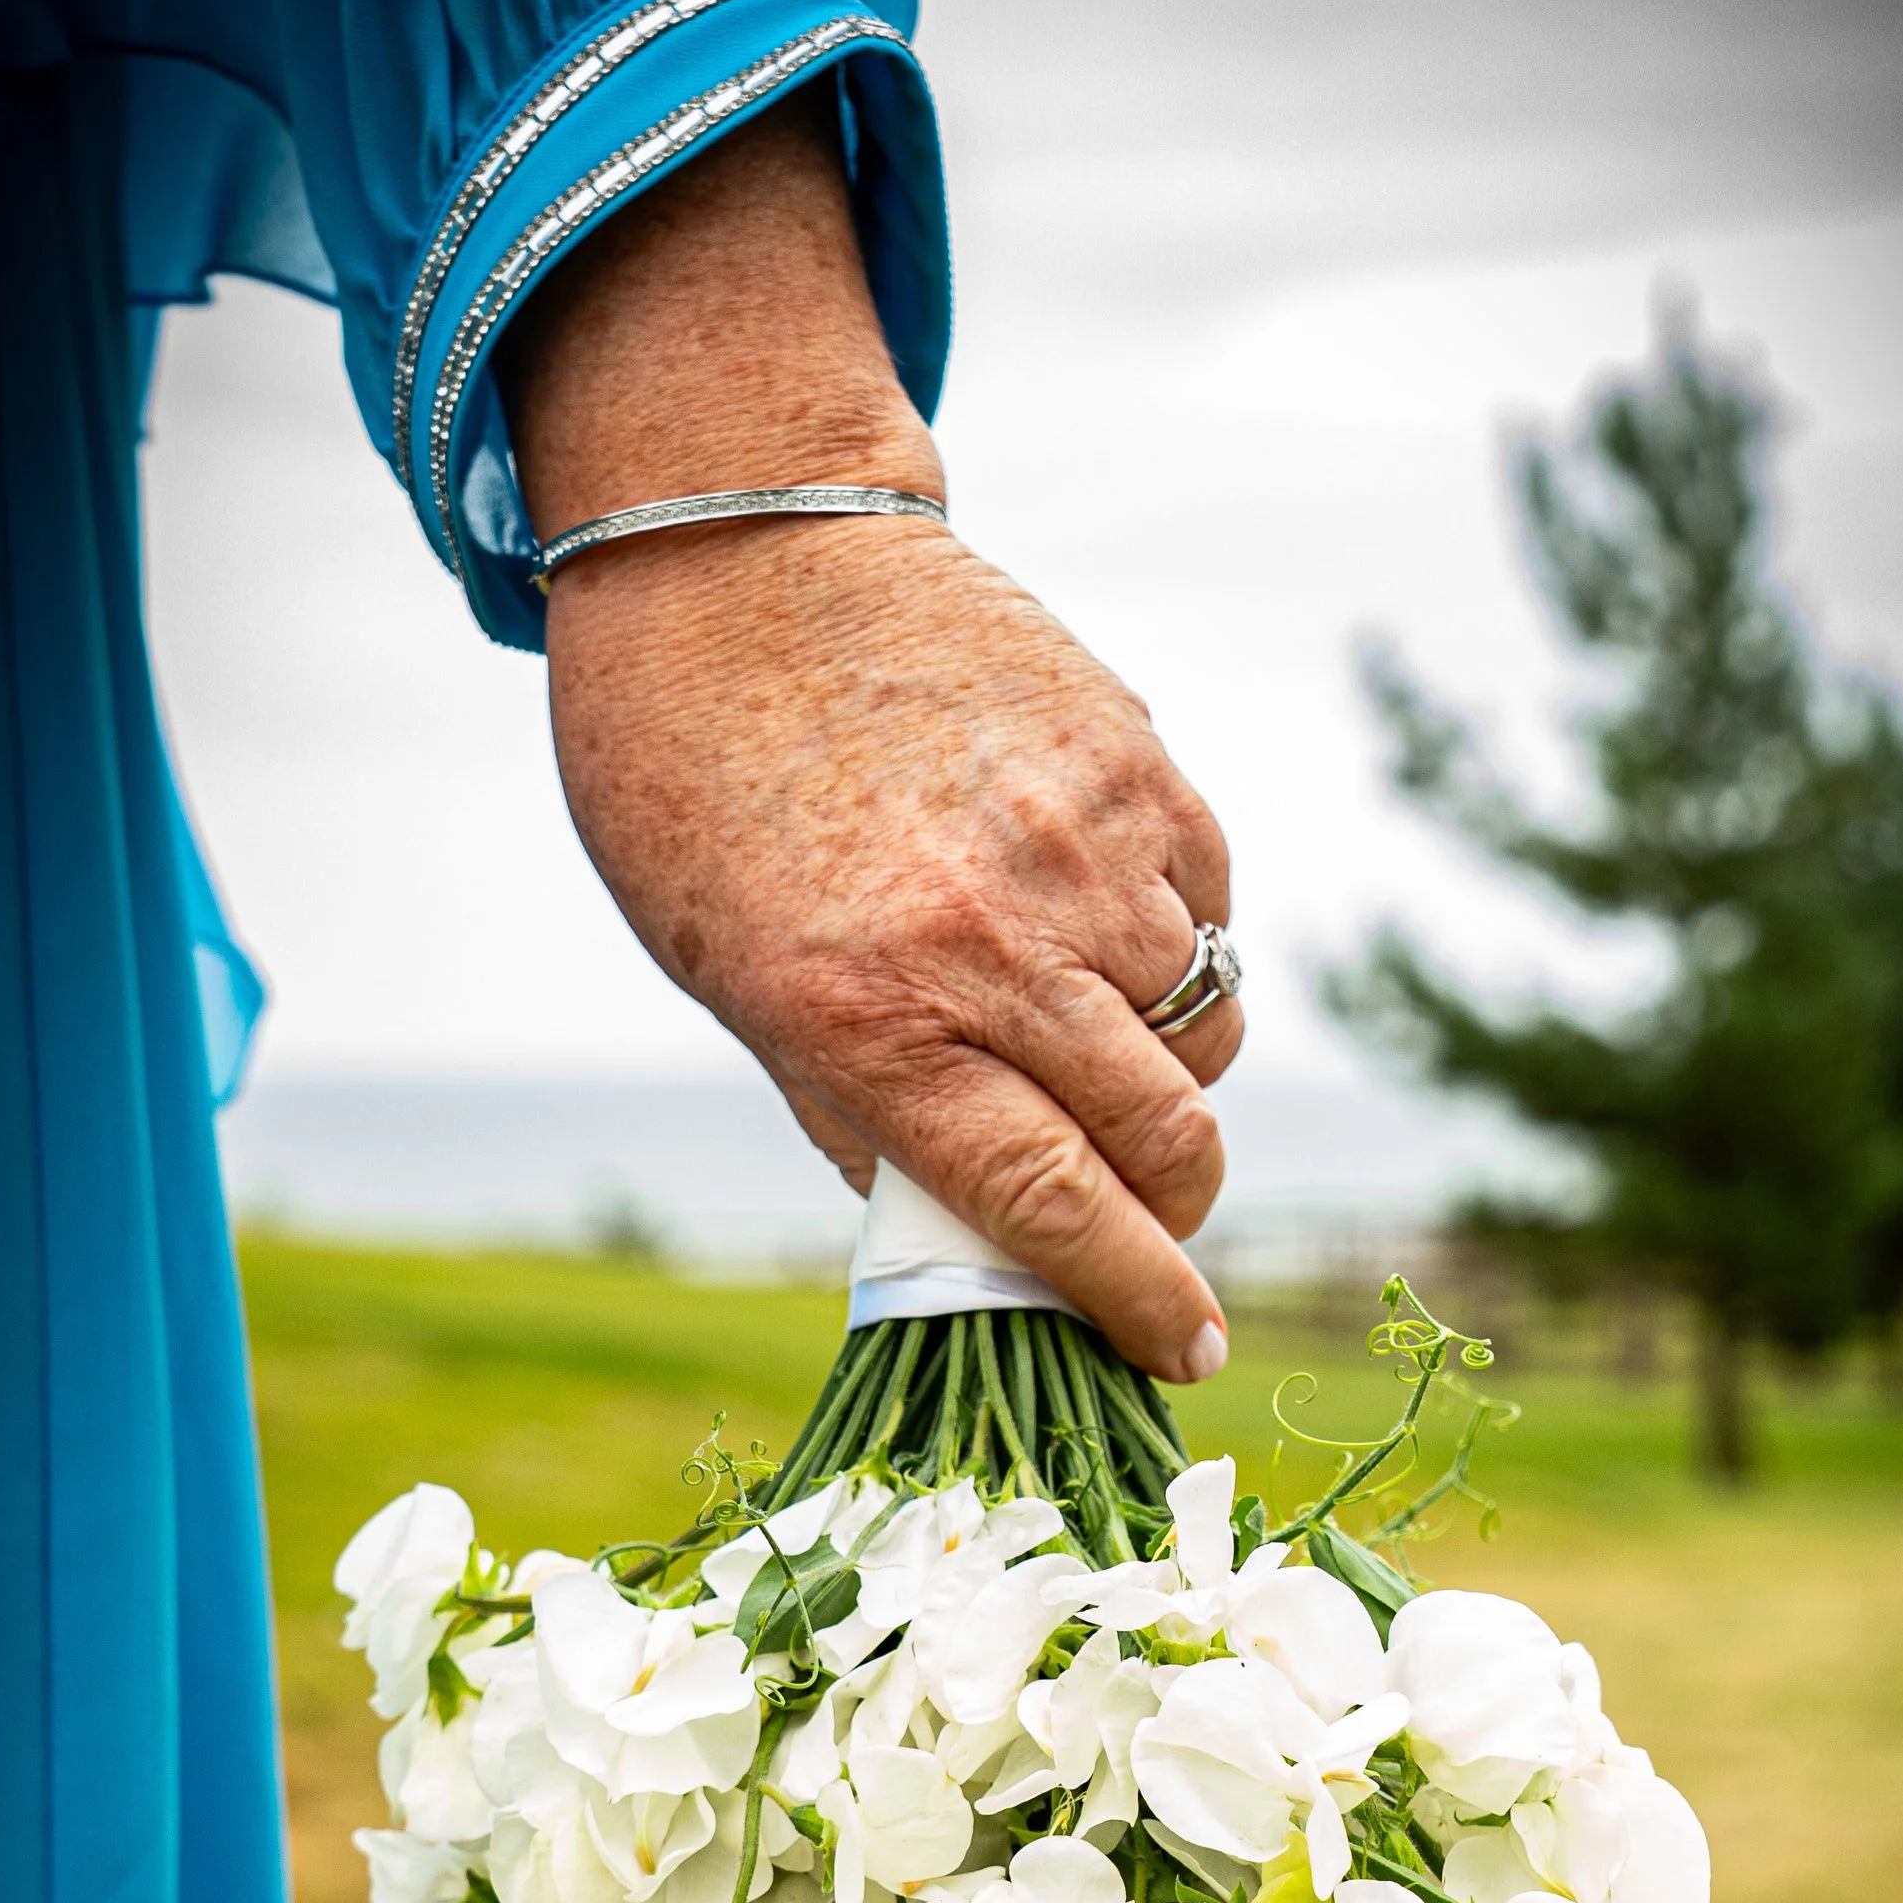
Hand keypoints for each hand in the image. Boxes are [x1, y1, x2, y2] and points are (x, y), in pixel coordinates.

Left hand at [499, 102, 1236, 1381]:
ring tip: (1094, 1037)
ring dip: (1171, 1069)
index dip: (1138, 1297)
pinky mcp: (1134, 760)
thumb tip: (983, 1219)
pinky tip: (1095, 919)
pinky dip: (1176, 943)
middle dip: (1179, 1208)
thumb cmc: (697, 786)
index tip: (1185, 1352)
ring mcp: (1080, 844)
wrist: (732, 551)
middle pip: (1165, 1133)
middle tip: (1158, 1219)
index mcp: (870, 1019)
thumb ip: (864, 1102)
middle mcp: (990, 941)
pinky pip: (1205, 907)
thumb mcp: (735, 980)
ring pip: (1202, 1026)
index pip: (1053, 1204)